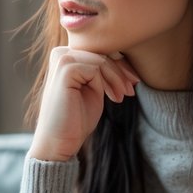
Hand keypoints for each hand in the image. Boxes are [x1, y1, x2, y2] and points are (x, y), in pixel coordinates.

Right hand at [30, 47, 138, 161]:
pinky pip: (97, 68)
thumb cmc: (76, 118)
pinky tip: (114, 97)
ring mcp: (61, 59)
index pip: (99, 51)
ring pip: (102, 60)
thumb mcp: (94, 90)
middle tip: (132, 90)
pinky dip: (109, 83)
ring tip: (124, 95)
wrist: (59, 141)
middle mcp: (61, 53)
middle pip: (102, 52)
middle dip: (121, 71)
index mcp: (65, 56)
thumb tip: (125, 57)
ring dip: (117, 78)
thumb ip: (102, 72)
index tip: (133, 82)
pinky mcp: (65, 68)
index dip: (119, 66)